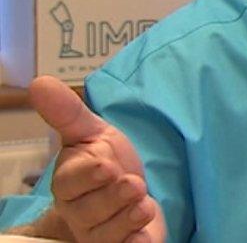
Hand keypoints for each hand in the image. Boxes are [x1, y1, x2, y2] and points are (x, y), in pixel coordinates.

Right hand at [28, 76, 166, 242]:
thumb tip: (39, 82)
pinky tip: (144, 238)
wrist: (127, 200)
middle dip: (113, 197)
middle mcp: (80, 213)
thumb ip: (68, 113)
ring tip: (144, 204)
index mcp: (70, 184)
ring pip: (108, 233)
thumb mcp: (92, 135)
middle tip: (132, 184)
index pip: (70, 182)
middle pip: (90, 210)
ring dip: (128, 218)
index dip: (88, 175)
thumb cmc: (105, 165)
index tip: (106, 165)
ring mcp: (99, 234)